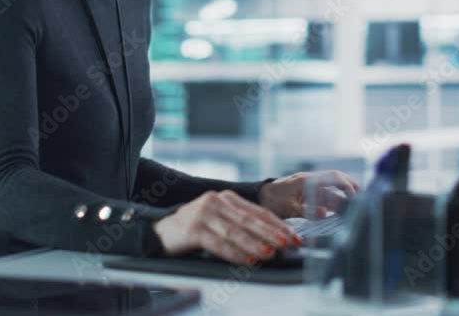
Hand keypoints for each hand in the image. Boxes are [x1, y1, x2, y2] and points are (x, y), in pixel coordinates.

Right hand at [151, 190, 302, 264]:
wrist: (163, 231)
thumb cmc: (197, 228)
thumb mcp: (221, 219)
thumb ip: (242, 224)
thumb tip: (274, 240)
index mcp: (226, 197)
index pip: (258, 211)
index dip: (278, 225)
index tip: (295, 236)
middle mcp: (216, 201)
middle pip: (250, 219)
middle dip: (273, 233)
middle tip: (290, 243)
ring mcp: (203, 214)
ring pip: (236, 231)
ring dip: (256, 244)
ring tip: (272, 253)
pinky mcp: (193, 229)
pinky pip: (219, 244)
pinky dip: (236, 253)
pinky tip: (248, 260)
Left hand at [258, 170, 359, 218]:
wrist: (260, 197)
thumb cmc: (270, 200)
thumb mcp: (286, 207)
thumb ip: (305, 211)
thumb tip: (324, 213)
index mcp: (307, 180)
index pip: (333, 177)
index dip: (347, 185)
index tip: (356, 197)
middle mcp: (312, 182)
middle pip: (338, 182)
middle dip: (352, 190)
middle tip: (364, 202)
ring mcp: (312, 189)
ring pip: (334, 193)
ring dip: (345, 201)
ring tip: (357, 212)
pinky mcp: (311, 197)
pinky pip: (328, 200)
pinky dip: (336, 207)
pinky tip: (343, 216)